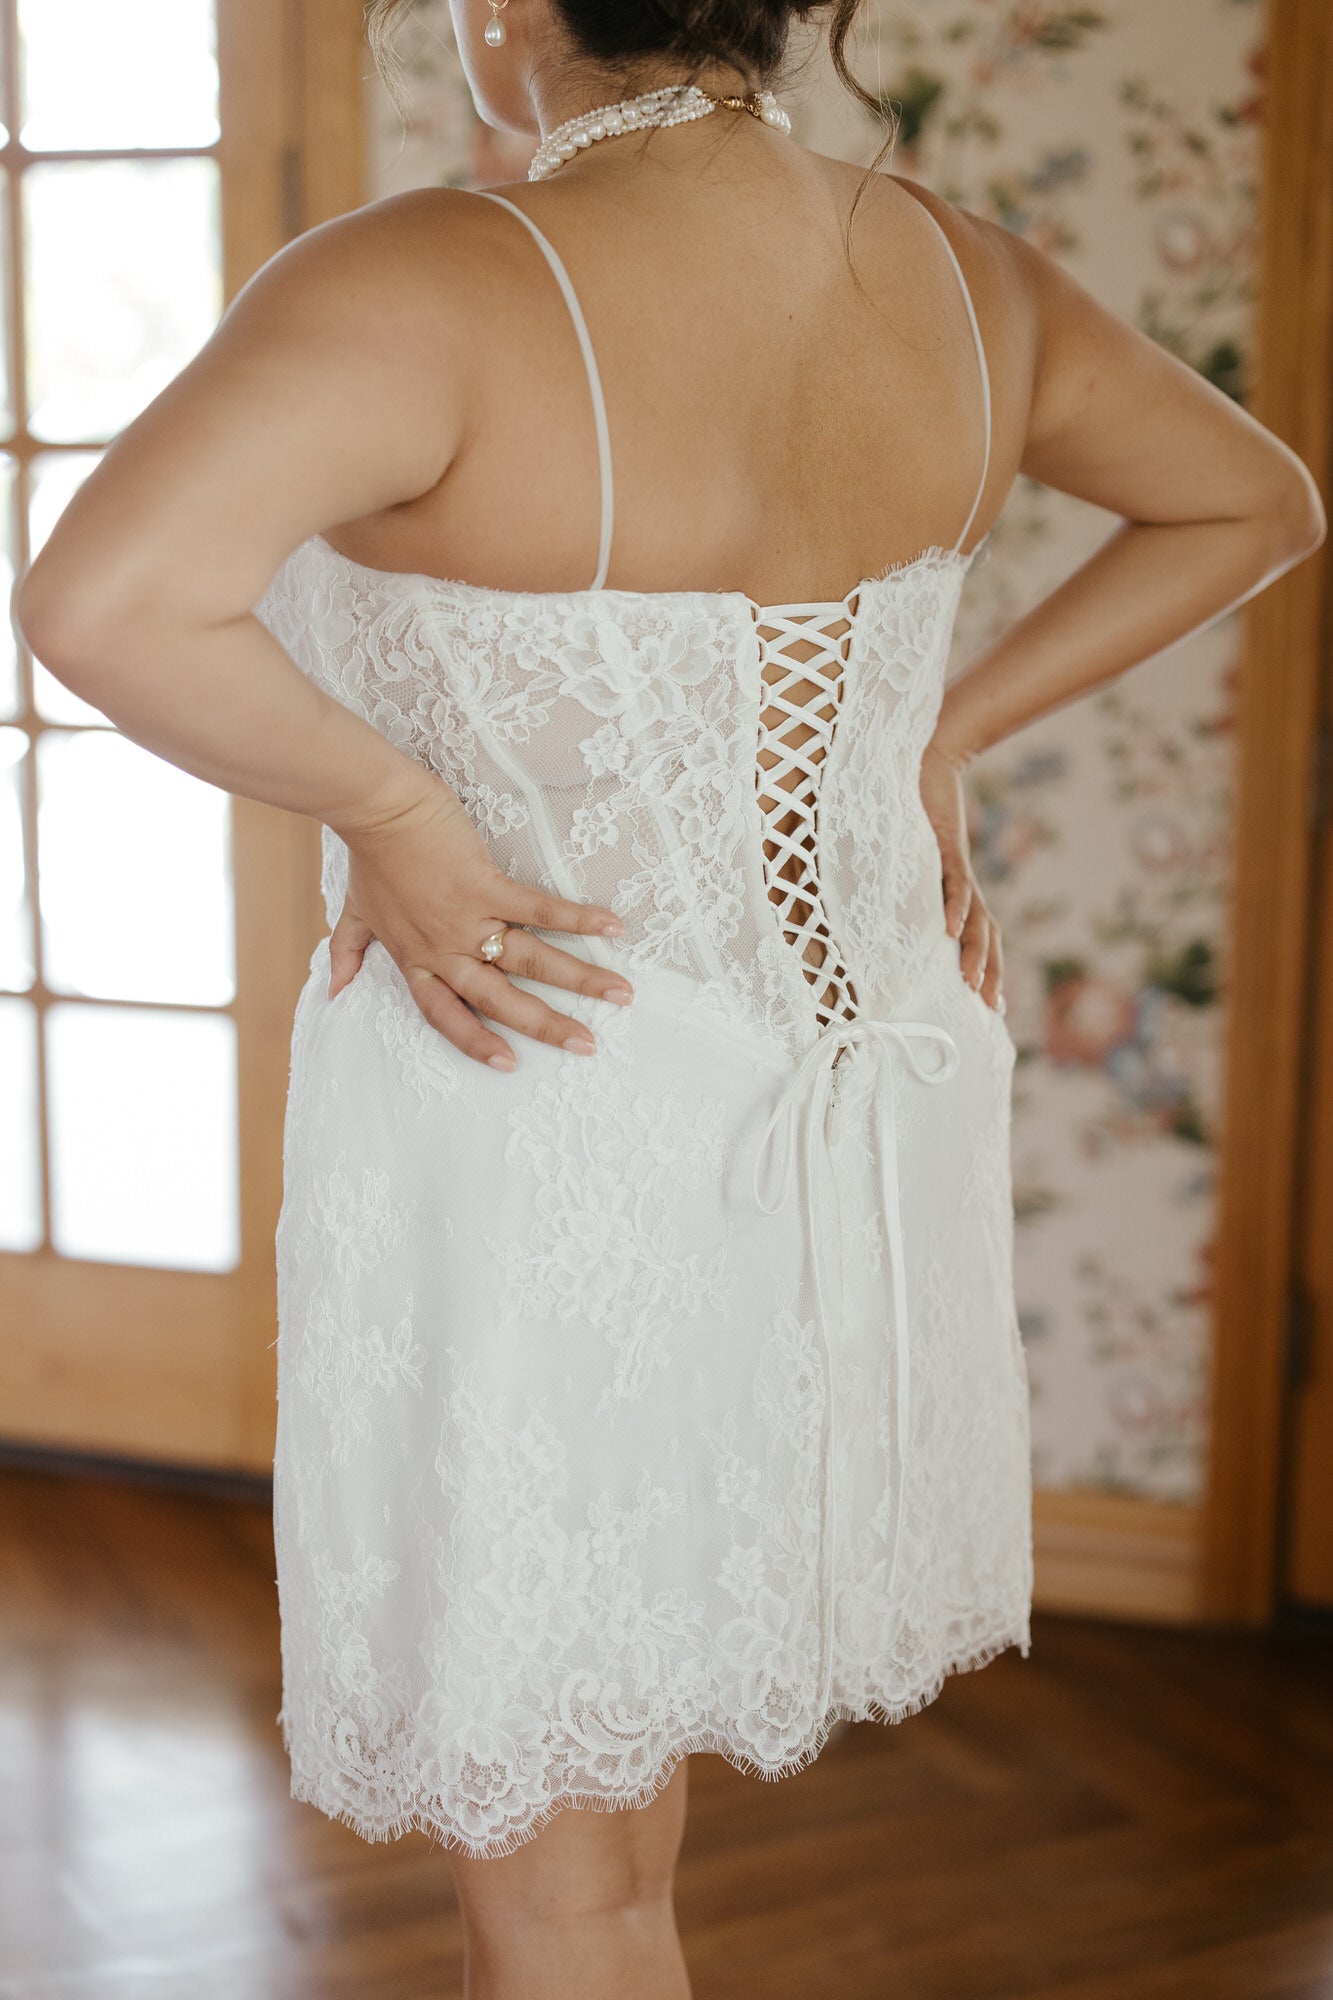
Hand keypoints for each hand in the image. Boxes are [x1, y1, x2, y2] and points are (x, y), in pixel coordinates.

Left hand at [326, 776, 632, 1069]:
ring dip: (580, 979)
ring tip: (620, 995)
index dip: (476, 1041)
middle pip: (501, 1000)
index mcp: (417, 960)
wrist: (374, 808)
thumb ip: (347, 953)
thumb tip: (334, 990)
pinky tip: (613, 927)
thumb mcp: (353, 912)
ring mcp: (468, 918)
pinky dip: (577, 919)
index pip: (448, 1014)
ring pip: (530, 961)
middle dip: (547, 1025)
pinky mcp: (486, 884)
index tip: (509, 1064)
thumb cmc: (369, 857)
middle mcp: (446, 949)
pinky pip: (539, 909)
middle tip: (586, 1046)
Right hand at [918, 740, 1004, 1011]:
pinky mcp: (948, 849)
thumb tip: (890, 911)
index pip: (981, 935)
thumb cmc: (919, 812)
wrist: (932, 764)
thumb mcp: (915, 858)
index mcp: (960, 889)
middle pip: (986, 935)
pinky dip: (954, 908)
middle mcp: (964, 884)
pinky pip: (955, 884)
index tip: (991, 1004)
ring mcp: (958, 868)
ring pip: (974, 917)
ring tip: (973, 981)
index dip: (989, 967)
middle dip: (989, 972)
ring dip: (975, 951)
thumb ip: (912, 884)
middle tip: (989, 1007)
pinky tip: (951, 931)